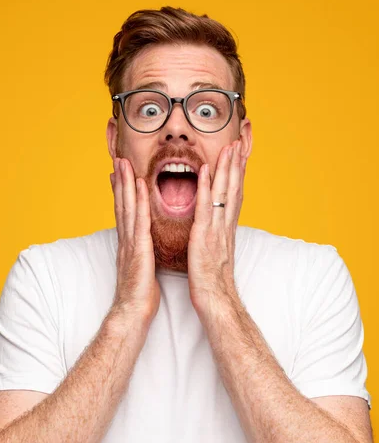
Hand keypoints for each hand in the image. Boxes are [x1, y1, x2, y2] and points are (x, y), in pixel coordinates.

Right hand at [110, 158, 159, 324]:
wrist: (133, 312)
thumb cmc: (140, 294)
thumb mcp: (142, 268)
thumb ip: (142, 253)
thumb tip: (145, 246)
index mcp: (129, 244)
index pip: (124, 213)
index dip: (122, 193)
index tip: (120, 175)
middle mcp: (126, 239)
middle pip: (122, 205)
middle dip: (120, 181)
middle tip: (119, 159)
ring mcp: (130, 243)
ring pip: (127, 207)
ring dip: (126, 184)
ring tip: (124, 163)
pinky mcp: (138, 249)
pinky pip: (139, 220)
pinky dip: (138, 201)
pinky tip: (139, 186)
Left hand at [188, 140, 245, 320]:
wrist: (215, 301)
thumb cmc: (212, 281)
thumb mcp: (216, 252)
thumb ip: (216, 235)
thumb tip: (216, 226)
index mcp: (225, 228)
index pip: (234, 195)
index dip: (237, 174)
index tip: (239, 155)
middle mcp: (224, 225)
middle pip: (233, 189)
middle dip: (236, 165)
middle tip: (239, 141)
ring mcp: (216, 229)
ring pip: (223, 193)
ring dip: (225, 169)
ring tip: (228, 147)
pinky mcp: (204, 236)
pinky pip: (205, 207)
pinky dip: (205, 187)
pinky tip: (204, 170)